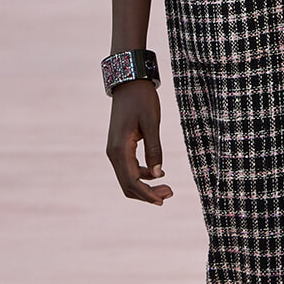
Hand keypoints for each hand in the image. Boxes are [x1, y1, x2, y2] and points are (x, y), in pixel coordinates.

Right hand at [106, 82, 172, 204]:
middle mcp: (113, 153)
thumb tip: (159, 174)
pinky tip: (158, 174)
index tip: (163, 200)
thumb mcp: (151, 124)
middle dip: (147, 194)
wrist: (129, 83)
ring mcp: (115, 151)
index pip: (131, 181)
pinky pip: (129, 169)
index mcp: (120, 149)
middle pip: (128, 185)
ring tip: (168, 187)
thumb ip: (155, 150)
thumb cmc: (141, 100)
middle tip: (170, 193)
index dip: (147, 194)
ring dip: (146, 186)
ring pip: (128, 178)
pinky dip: (142, 175)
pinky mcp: (120, 147)